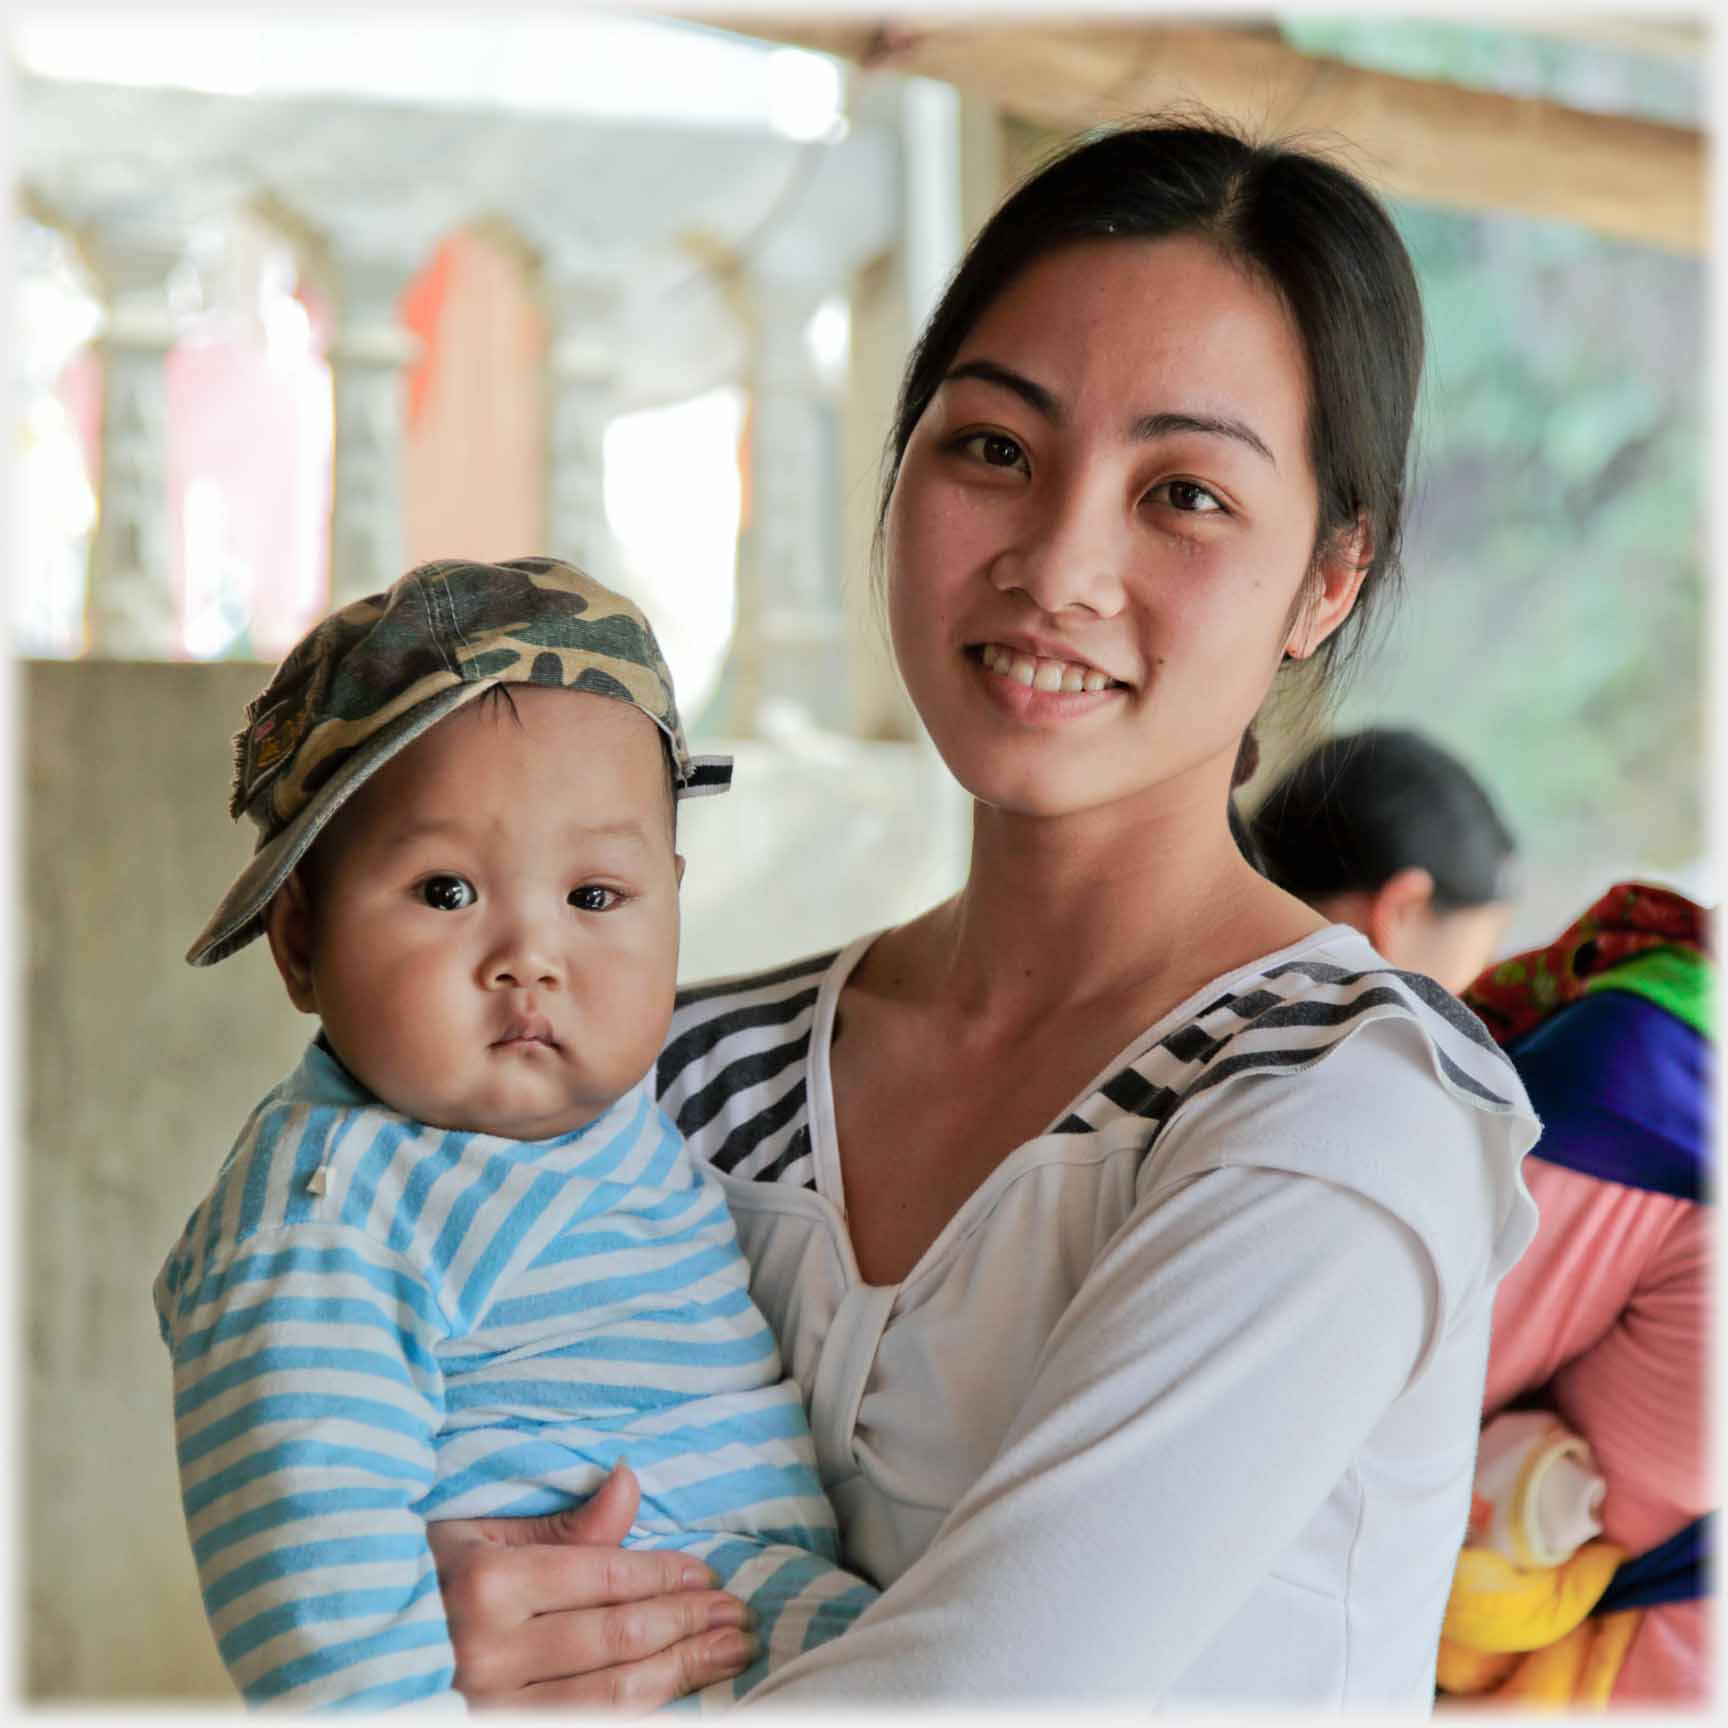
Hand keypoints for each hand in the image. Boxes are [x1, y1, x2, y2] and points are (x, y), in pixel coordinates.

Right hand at [428, 1462, 757, 1711]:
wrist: (351, 1641)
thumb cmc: (425, 1579)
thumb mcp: (482, 1534)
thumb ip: (564, 1523)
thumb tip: (631, 1481)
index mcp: (486, 1587)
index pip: (604, 1580)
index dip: (666, 1577)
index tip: (709, 1575)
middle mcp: (487, 1654)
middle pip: (617, 1641)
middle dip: (689, 1626)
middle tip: (739, 1616)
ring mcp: (488, 1709)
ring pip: (609, 1699)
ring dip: (681, 1675)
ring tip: (728, 1654)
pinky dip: (637, 1715)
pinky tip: (674, 1697)